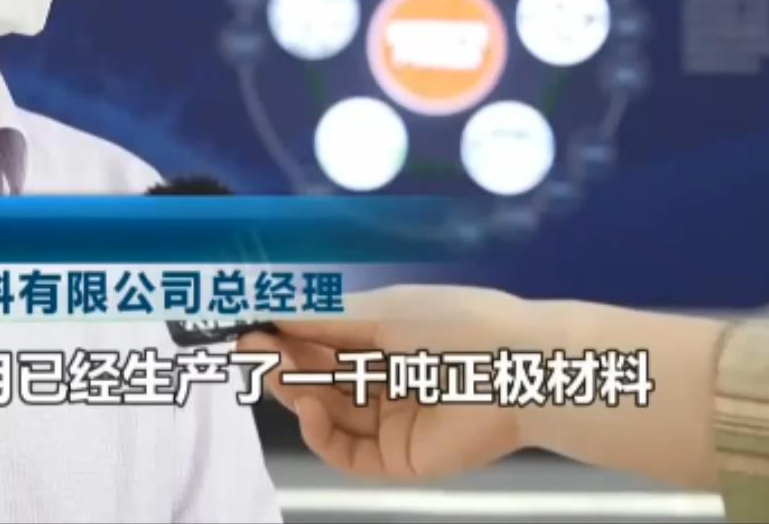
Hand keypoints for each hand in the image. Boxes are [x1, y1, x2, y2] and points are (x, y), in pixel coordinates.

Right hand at [238, 284, 544, 481]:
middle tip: (251, 351)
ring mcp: (391, 420)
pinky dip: (320, 435)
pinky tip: (308, 411)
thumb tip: (274, 313)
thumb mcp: (384, 310)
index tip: (248, 328)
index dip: (284, 336)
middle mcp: (386, 379)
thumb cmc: (457, 325)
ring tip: (279, 376)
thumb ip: (326, 318)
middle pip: (318, 379)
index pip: (323, 341)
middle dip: (283, 364)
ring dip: (296, 395)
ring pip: (326, 414)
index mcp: (385, 337)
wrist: (520, 368)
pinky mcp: (399, 457)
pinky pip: (347, 453)